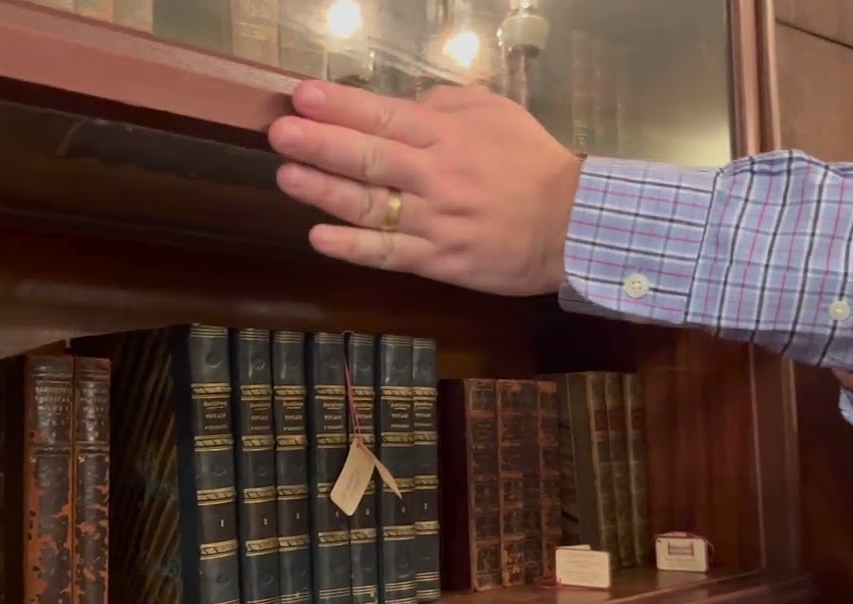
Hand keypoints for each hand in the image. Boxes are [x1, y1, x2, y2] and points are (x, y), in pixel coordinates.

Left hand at [267, 79, 581, 296]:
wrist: (572, 224)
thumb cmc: (532, 163)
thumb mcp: (495, 113)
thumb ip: (444, 103)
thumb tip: (399, 102)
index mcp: (448, 136)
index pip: (385, 115)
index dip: (341, 105)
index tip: (303, 96)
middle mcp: (435, 176)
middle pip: (370, 158)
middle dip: (320, 143)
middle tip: (280, 132)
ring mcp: (434, 221)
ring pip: (370, 206)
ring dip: (324, 192)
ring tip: (287, 176)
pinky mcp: (437, 259)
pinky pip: (388, 253)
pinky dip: (353, 247)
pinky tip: (319, 237)